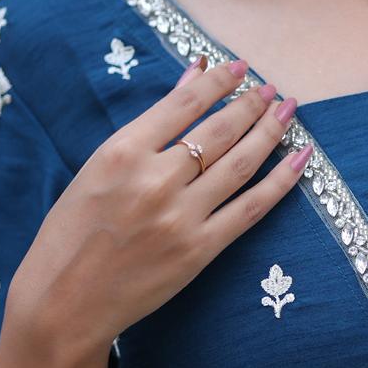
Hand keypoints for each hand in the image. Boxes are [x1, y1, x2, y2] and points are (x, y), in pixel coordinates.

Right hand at [6, 56, 312, 354]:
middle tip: (271, 89)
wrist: (66, 299)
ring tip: (287, 112)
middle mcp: (155, 181)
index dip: (218, 82)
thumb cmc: (73, 231)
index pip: (183, 104)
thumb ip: (148, 127)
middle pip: (219, 131)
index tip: (240, 67)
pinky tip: (301, 159)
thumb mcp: (99, 168)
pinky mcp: (200, 250)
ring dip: (270, 133)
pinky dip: (281, 182)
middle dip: (251, 104)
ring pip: (240, 164)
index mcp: (122, 153)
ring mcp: (181, 217)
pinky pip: (251, 209)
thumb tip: (191, 79)